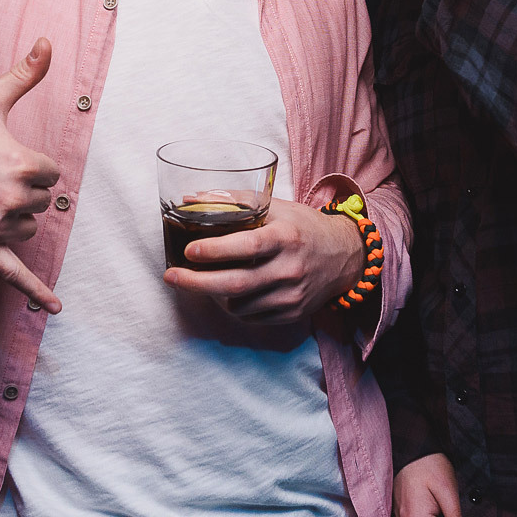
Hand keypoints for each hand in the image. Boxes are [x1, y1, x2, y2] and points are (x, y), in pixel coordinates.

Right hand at [0, 39, 63, 311]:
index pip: (51, 174)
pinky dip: (36, 292)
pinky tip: (56, 307)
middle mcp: (11, 199)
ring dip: (15, 219)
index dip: (28, 164)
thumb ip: (25, 75)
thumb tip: (48, 42)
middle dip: (20, 190)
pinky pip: (13, 277)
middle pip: (41, 203)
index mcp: (20, 164)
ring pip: (29, 230)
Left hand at [163, 198, 362, 324]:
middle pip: (235, 284)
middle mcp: (290, 269)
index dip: (215, 250)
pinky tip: (227, 292)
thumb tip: (189, 198)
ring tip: (203, 279)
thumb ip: (235, 201)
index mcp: (286, 238)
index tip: (189, 250)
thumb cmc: (303, 227)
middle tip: (171, 276)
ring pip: (239, 304)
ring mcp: (292, 295)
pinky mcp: (292, 313)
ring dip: (213, 294)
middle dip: (196, 283)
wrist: (345, 255)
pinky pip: (251, 317)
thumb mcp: (276, 206)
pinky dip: (233, 306)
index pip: (247, 246)